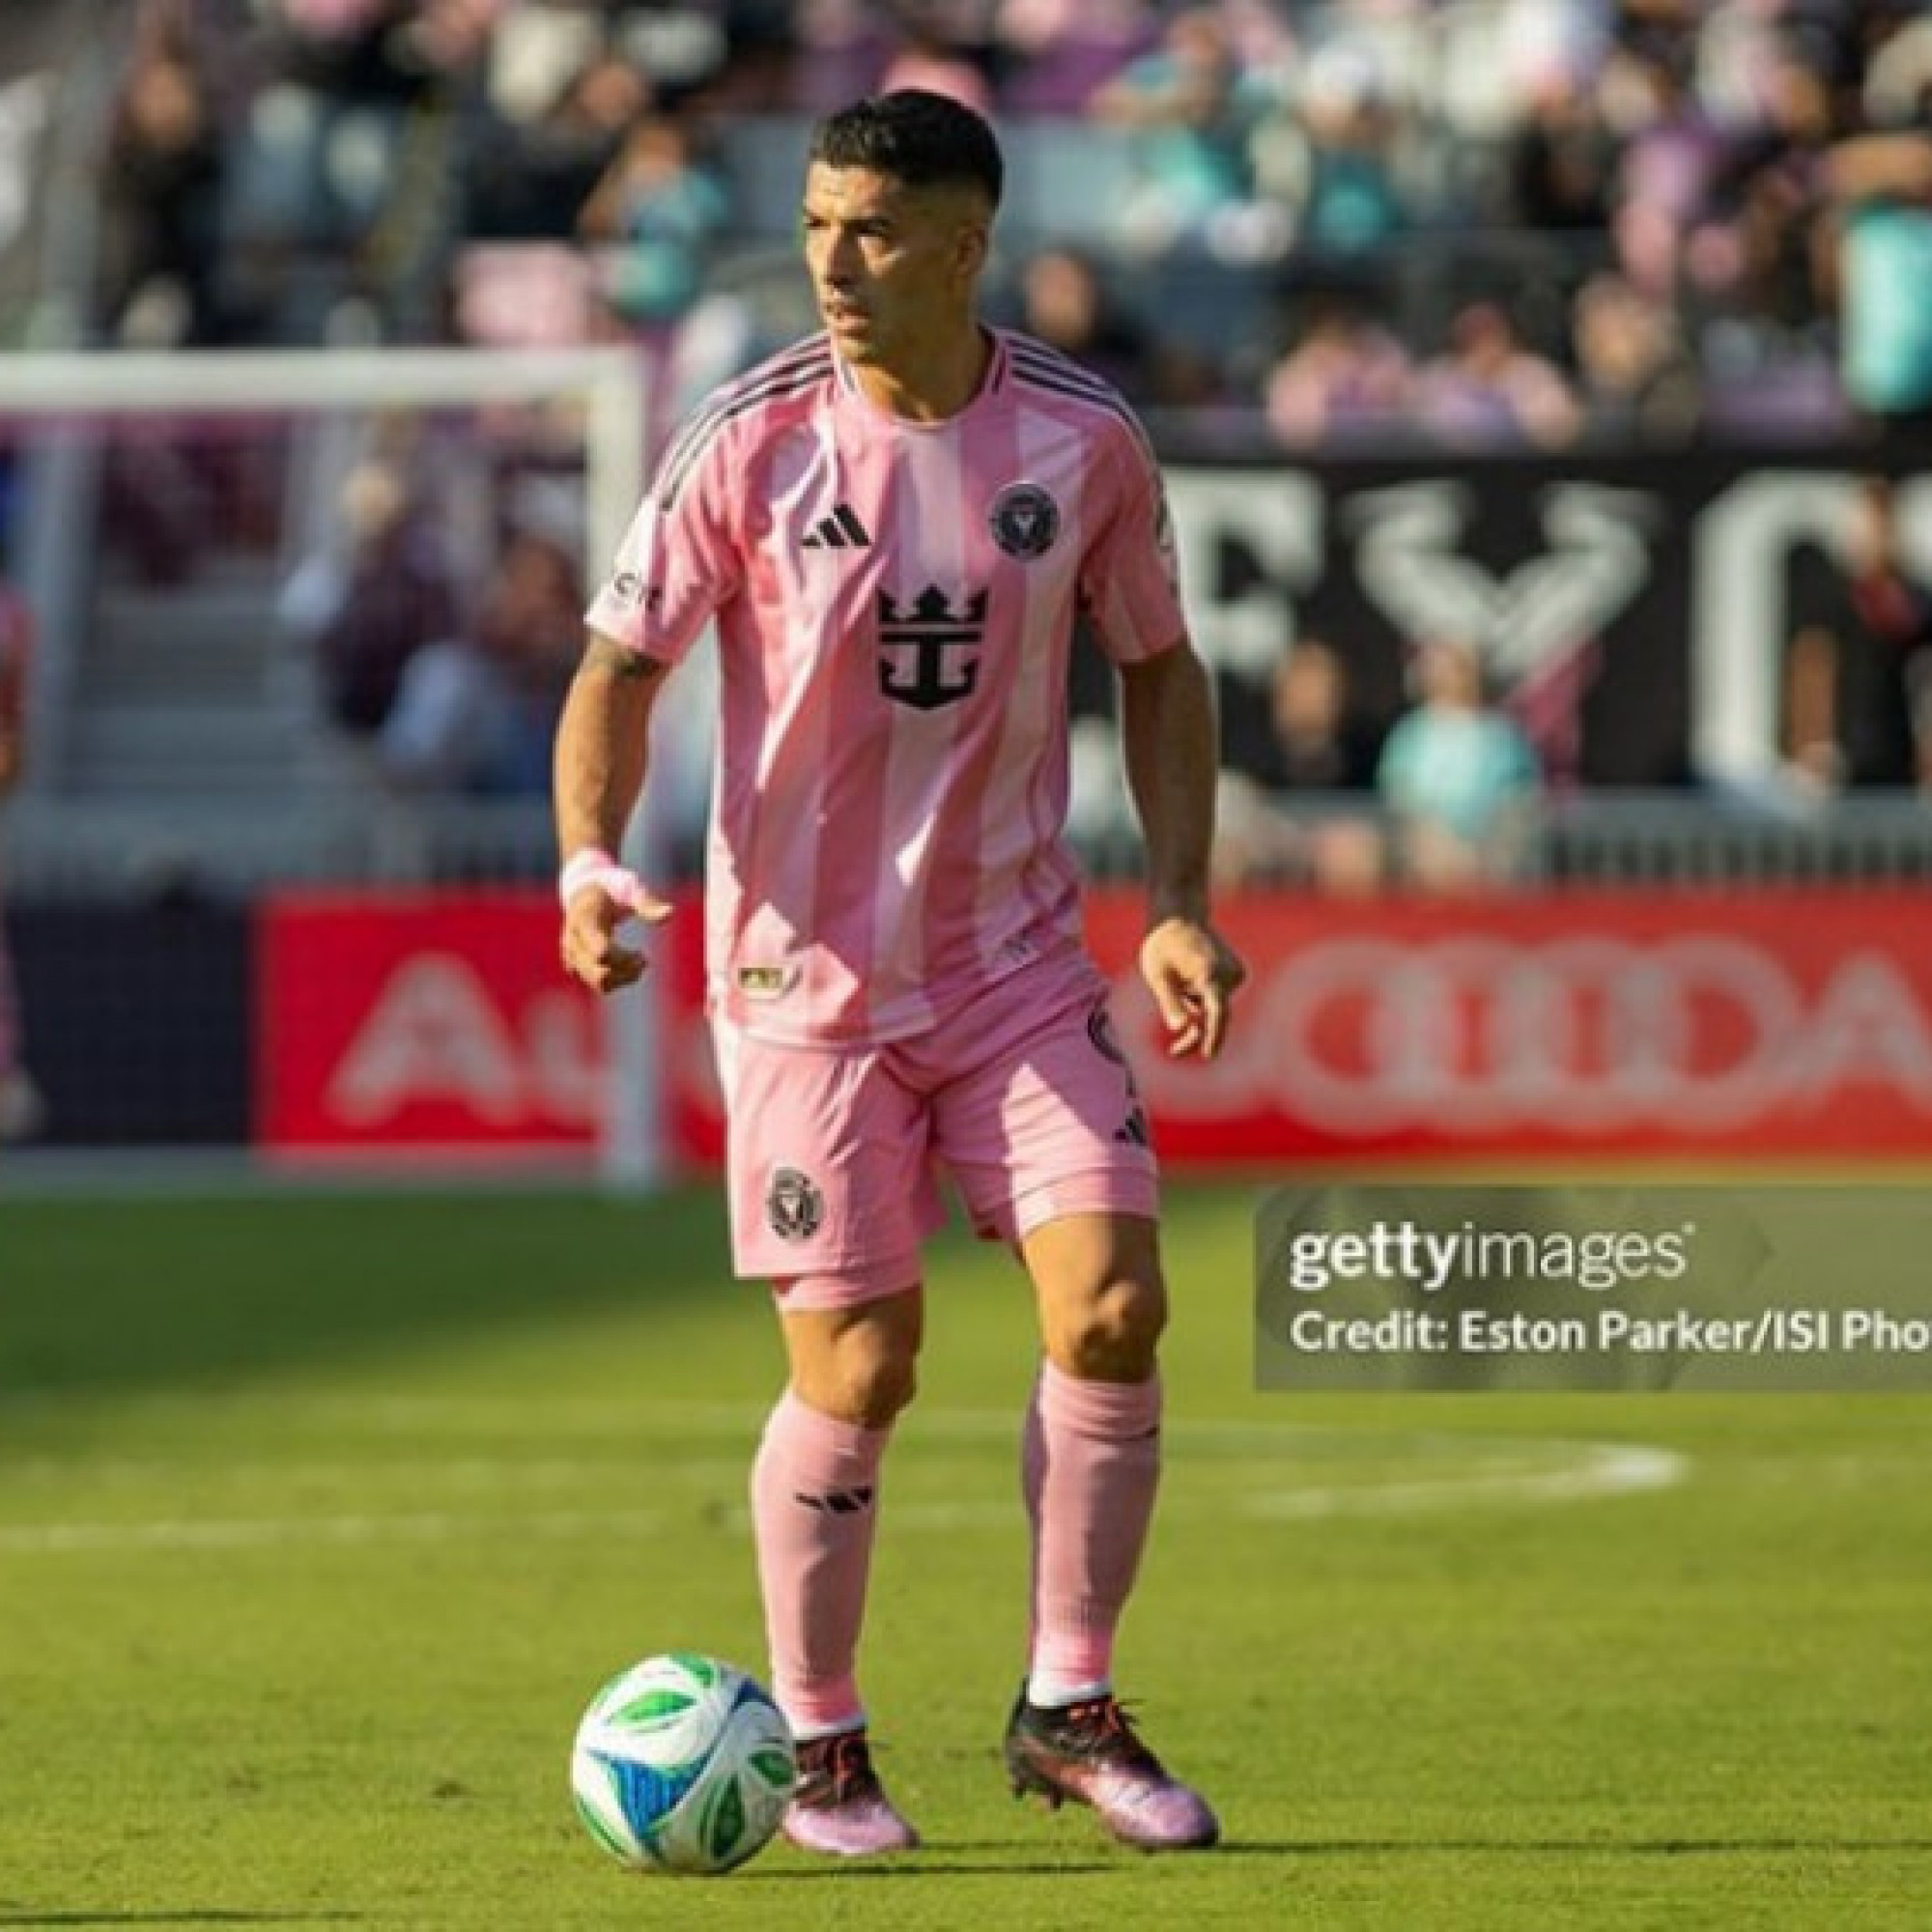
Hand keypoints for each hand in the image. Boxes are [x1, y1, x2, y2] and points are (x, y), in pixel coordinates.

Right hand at [559, 867, 672, 994]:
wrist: (583, 889)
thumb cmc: (612, 887)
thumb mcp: (630, 888)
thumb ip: (647, 904)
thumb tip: (670, 913)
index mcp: (584, 920)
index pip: (600, 952)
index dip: (623, 958)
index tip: (642, 952)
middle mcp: (573, 941)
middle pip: (601, 974)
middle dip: (628, 970)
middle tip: (644, 958)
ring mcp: (572, 955)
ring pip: (600, 983)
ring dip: (625, 977)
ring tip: (641, 962)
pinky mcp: (576, 966)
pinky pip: (599, 984)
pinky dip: (619, 979)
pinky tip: (630, 966)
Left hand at [1139, 916, 1244, 1058]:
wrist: (1179, 919)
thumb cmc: (1163, 947)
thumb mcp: (1158, 975)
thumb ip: (1169, 1002)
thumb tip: (1181, 1028)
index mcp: (1209, 973)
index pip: (1217, 1011)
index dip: (1214, 1036)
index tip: (1208, 1055)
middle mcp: (1229, 974)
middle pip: (1216, 1017)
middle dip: (1197, 1035)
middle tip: (1174, 1052)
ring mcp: (1236, 974)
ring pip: (1217, 1009)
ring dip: (1198, 1013)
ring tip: (1176, 985)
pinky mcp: (1236, 975)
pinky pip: (1219, 999)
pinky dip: (1204, 1002)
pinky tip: (1189, 981)